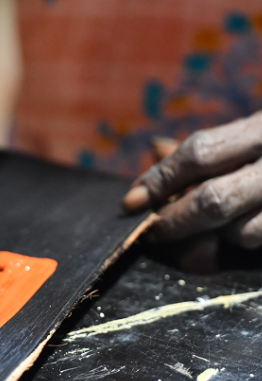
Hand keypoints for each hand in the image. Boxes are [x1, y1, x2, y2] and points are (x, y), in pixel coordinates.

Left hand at [123, 111, 261, 248]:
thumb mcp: (249, 133)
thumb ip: (206, 146)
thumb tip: (153, 147)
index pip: (199, 153)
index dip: (160, 179)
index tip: (130, 200)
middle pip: (212, 200)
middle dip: (172, 219)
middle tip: (149, 229)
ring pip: (238, 233)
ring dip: (206, 237)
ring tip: (193, 231)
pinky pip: (253, 245)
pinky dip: (232, 246)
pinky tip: (226, 236)